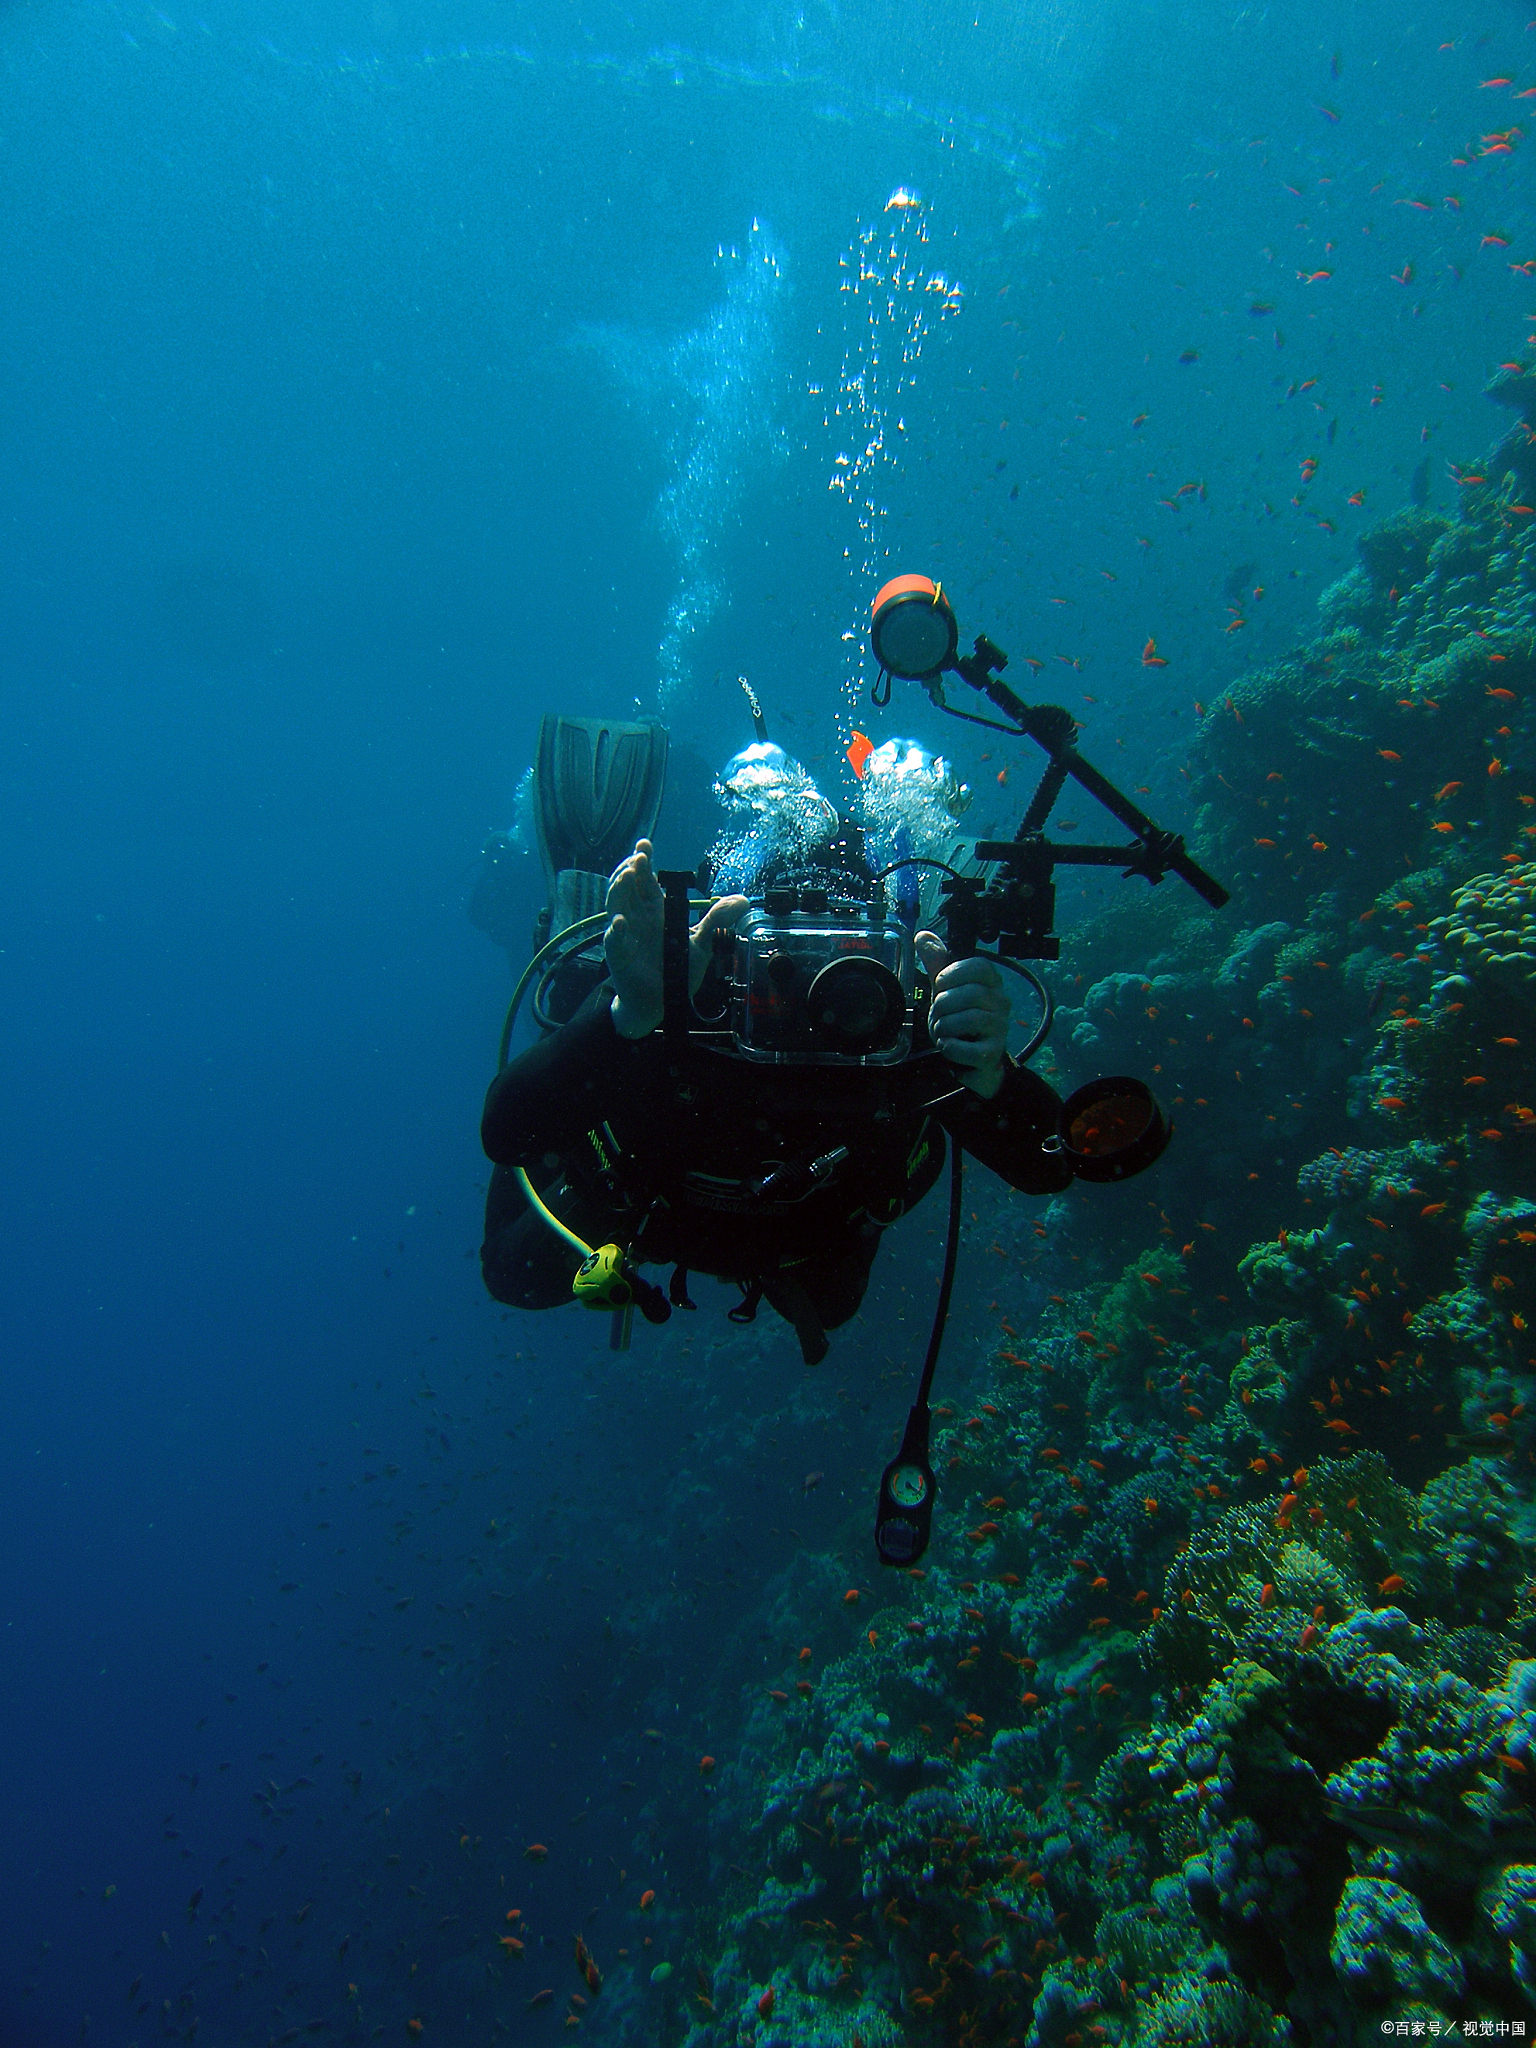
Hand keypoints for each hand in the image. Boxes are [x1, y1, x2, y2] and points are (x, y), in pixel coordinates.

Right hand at [605, 840, 747, 1038]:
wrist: (662, 1002)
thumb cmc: (677, 970)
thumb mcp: (702, 943)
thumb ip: (718, 920)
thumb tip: (742, 901)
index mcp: (655, 910)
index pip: (645, 879)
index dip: (642, 860)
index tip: (645, 845)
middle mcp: (637, 916)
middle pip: (627, 885)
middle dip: (630, 868)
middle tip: (639, 857)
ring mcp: (626, 934)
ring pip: (616, 904)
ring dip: (619, 888)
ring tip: (628, 875)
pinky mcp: (620, 955)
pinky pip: (614, 941)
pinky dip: (616, 930)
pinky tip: (621, 922)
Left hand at [915, 932, 1009, 1097]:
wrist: (972, 1058)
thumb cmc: (960, 1019)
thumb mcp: (947, 989)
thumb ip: (937, 963)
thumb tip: (923, 935)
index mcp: (991, 984)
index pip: (982, 966)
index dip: (955, 972)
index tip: (940, 984)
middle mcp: (1001, 1004)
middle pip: (973, 993)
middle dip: (944, 1004)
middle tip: (938, 1014)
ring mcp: (1000, 1029)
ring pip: (971, 1019)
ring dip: (945, 1026)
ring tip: (941, 1031)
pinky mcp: (993, 1053)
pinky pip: (970, 1048)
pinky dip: (951, 1047)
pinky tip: (947, 1045)